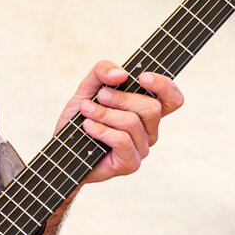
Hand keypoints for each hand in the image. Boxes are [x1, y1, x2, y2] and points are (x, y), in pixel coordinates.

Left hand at [55, 61, 183, 185]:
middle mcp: (149, 130)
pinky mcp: (131, 163)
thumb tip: (122, 74)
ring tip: (86, 110)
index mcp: (146, 110)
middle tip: (100, 96)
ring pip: (133, 123)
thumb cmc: (81, 117)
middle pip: (152, 108)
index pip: (172, 99)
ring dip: (105, 113)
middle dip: (122, 98)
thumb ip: (102, 71)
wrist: (62, 148)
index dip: (164, 86)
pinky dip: (101, 130)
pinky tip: (87, 126)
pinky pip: (122, 140)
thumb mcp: (88, 87)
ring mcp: (142, 148)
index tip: (142, 77)